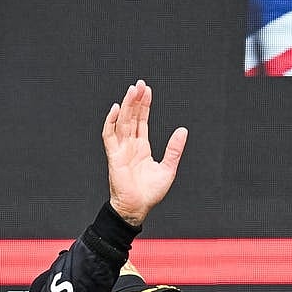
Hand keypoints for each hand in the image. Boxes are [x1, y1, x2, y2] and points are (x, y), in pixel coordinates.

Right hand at [102, 80, 187, 225]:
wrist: (137, 207)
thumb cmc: (150, 193)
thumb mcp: (168, 168)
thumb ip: (174, 149)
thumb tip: (183, 130)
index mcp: (142, 147)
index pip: (142, 121)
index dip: (144, 105)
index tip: (147, 90)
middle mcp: (130, 145)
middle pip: (132, 117)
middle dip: (135, 100)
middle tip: (140, 84)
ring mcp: (121, 149)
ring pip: (122, 122)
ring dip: (127, 106)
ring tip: (132, 90)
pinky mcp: (113, 156)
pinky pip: (109, 135)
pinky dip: (111, 121)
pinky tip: (117, 109)